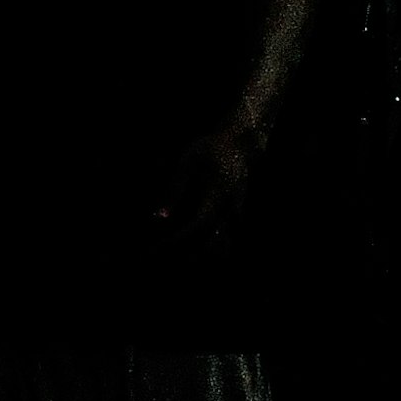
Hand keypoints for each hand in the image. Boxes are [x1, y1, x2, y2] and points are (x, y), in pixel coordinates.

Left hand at [148, 111, 266, 247]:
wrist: (241, 142)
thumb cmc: (211, 149)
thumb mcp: (189, 162)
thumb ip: (175, 188)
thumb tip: (160, 216)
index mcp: (218, 192)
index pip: (201, 224)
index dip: (180, 239)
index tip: (159, 246)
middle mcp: (230, 205)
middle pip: (211, 240)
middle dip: (186, 252)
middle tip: (160, 255)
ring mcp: (236, 210)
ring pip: (223, 244)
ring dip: (199, 253)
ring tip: (176, 257)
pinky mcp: (236, 213)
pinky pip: (226, 238)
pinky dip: (211, 248)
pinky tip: (192, 252)